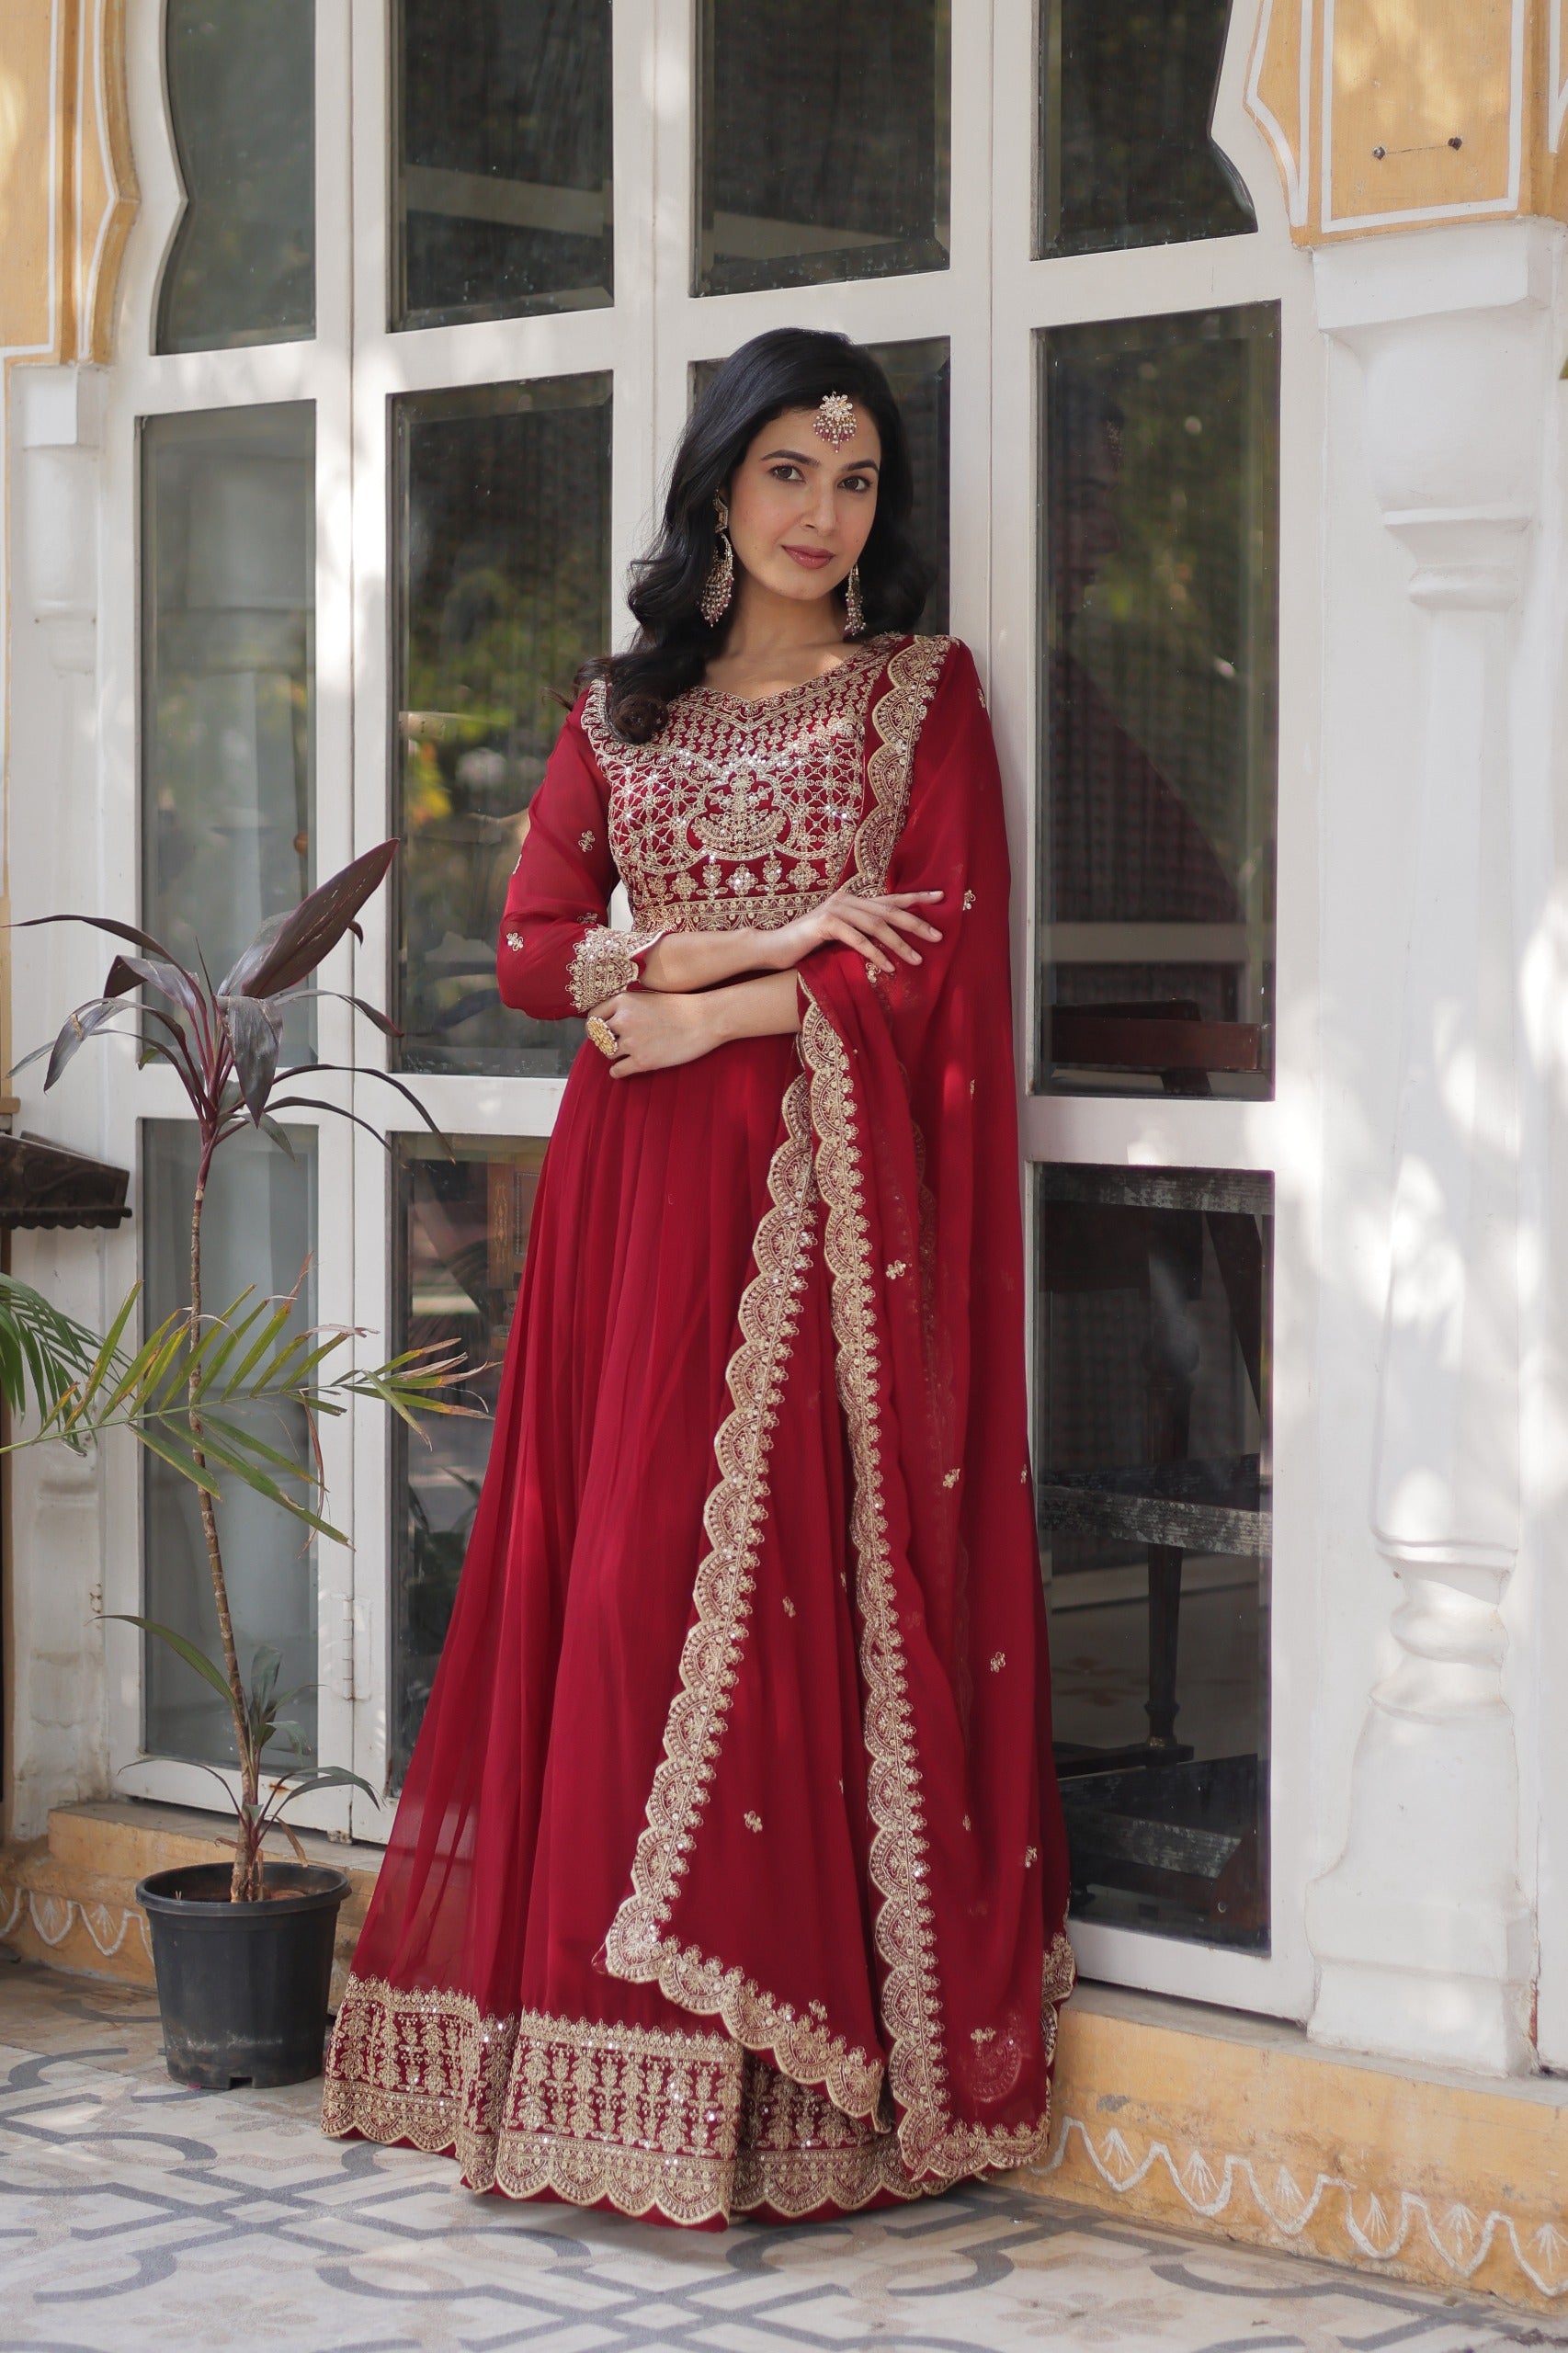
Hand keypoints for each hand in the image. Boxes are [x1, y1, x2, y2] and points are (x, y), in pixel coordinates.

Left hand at [589, 989, 719, 1077]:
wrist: (705, 1019)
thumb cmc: (681, 1007)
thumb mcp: (648, 997)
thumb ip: (628, 1007)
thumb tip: (611, 1021)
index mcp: (623, 1001)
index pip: (594, 1017)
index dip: (597, 1025)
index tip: (603, 1031)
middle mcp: (623, 1020)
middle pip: (598, 1036)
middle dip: (605, 1041)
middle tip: (616, 1043)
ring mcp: (632, 1042)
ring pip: (607, 1053)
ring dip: (614, 1055)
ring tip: (626, 1054)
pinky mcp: (642, 1061)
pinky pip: (617, 1071)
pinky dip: (618, 1071)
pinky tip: (625, 1068)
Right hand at [761, 887, 942, 976]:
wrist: (773, 948)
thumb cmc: (808, 946)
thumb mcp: (840, 936)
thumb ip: (861, 932)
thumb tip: (889, 940)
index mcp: (852, 900)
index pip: (890, 898)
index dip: (916, 897)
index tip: (942, 898)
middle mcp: (846, 899)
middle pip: (888, 910)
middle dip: (916, 923)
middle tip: (938, 936)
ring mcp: (835, 909)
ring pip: (875, 925)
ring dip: (898, 944)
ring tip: (916, 960)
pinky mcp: (824, 924)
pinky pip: (856, 939)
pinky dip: (874, 953)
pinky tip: (887, 966)